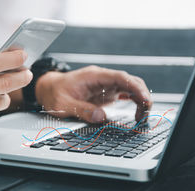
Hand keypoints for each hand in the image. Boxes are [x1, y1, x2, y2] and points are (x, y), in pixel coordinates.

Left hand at [35, 65, 151, 122]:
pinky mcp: (106, 92)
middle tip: (145, 115)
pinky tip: (138, 113)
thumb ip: (81, 109)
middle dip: (142, 95)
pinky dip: (134, 102)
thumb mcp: (63, 104)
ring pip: (130, 87)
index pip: (120, 77)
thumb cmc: (55, 93)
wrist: (48, 88)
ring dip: (140, 100)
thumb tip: (101, 117)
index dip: (135, 87)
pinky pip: (126, 93)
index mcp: (94, 76)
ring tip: (142, 118)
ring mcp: (106, 84)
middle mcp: (103, 78)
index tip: (145, 99)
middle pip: (130, 81)